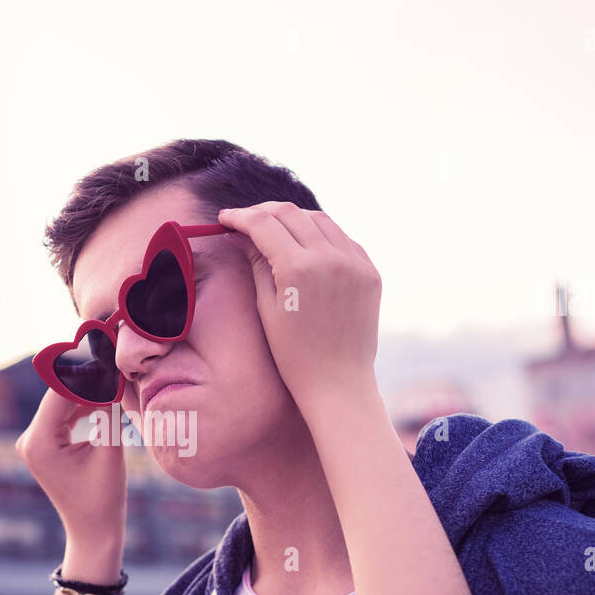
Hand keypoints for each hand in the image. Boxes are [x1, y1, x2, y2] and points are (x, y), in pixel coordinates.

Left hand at [15, 388, 125, 561]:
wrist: (93, 531)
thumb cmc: (104, 498)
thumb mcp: (110, 451)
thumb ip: (110, 412)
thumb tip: (113, 379)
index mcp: (39, 441)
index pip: (60, 393)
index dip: (87, 376)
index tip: (110, 363)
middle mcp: (29, 439)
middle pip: (59, 396)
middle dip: (88, 384)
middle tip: (115, 371)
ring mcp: (33, 442)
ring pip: (62, 404)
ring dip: (87, 395)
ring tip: (114, 385)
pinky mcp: (43, 445)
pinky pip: (62, 417)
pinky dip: (82, 408)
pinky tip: (105, 402)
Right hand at [217, 202, 381, 411]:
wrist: (338, 382)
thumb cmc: (294, 354)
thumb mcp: (267, 307)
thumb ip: (256, 263)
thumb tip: (239, 235)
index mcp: (299, 269)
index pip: (263, 224)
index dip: (240, 217)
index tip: (224, 218)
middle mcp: (330, 258)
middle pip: (291, 213)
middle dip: (263, 212)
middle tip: (245, 220)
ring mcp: (354, 263)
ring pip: (320, 219)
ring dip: (294, 219)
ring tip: (275, 229)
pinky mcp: (369, 272)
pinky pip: (342, 239)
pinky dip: (321, 235)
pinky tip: (306, 245)